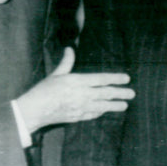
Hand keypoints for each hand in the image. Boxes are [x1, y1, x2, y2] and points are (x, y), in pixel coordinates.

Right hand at [16, 48, 133, 132]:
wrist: (34, 110)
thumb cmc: (43, 90)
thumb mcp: (56, 74)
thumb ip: (66, 62)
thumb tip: (70, 48)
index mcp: (77, 81)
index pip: (101, 79)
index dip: (115, 79)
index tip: (126, 78)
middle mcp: (82, 95)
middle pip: (106, 94)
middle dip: (120, 93)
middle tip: (132, 93)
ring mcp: (81, 107)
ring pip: (103, 106)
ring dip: (115, 105)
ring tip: (125, 105)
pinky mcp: (77, 117)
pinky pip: (93, 114)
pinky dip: (101, 112)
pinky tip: (105, 111)